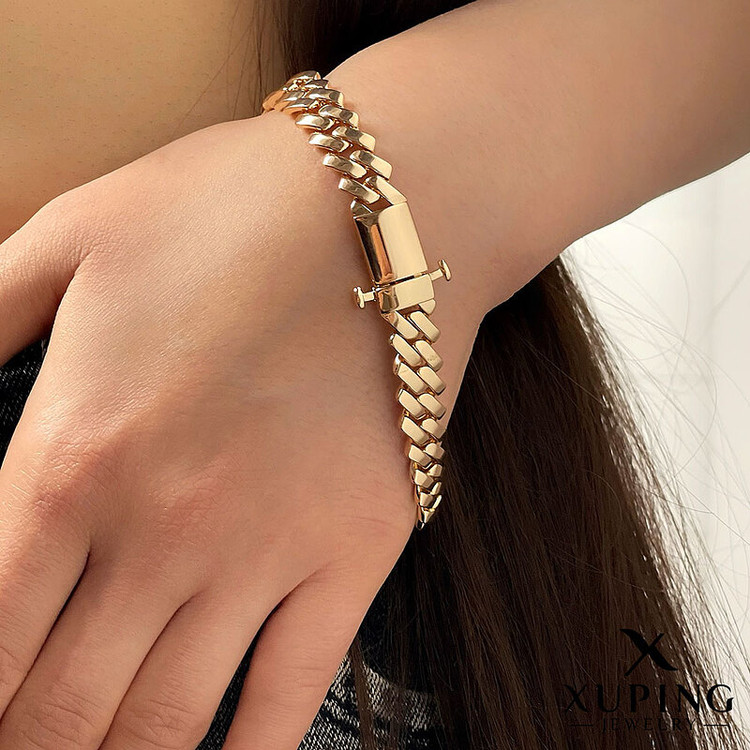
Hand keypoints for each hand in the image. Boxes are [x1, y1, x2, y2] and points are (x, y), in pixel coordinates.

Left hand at [0, 103, 484, 748]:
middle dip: (26, 744)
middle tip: (24, 744)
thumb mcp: (73, 237)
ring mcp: (268, 552)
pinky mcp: (354, 552)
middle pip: (57, 709)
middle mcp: (162, 528)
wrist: (389, 214)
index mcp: (71, 455)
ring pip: (164, 726)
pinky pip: (288, 695)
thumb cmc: (232, 209)